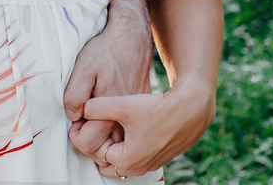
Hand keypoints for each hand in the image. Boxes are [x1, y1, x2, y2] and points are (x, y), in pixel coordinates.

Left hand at [64, 5, 153, 158]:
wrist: (134, 37)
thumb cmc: (107, 51)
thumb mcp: (84, 68)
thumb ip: (75, 95)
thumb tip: (73, 116)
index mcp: (113, 114)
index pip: (89, 145)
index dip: (76, 134)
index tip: (75, 118)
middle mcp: (130, 123)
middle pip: (105, 153)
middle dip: (90, 140)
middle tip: (84, 118)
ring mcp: (140, 121)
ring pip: (119, 148)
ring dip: (104, 140)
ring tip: (95, 119)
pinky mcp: (144, 113)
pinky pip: (130, 137)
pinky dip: (118, 135)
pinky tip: (110, 117)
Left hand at [76, 79, 216, 177]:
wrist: (191, 108)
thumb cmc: (157, 108)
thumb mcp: (121, 105)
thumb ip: (96, 108)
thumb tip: (81, 109)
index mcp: (126, 160)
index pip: (96, 152)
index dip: (91, 134)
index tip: (91, 119)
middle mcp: (139, 168)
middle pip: (108, 162)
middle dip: (102, 145)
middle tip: (102, 124)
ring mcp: (152, 164)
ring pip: (123, 159)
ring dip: (117, 145)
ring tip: (118, 122)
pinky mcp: (161, 156)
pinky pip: (138, 155)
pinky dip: (132, 144)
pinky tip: (133, 124)